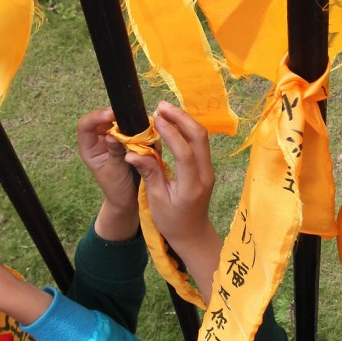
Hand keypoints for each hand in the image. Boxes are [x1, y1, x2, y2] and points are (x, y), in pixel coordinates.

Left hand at [77, 108, 139, 238]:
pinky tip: (143, 128)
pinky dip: (134, 127)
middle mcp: (98, 141)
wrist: (128, 198)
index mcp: (89, 148)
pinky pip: (127, 128)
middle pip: (101, 119)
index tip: (112, 115)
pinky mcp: (123, 141)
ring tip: (138, 122)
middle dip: (114, 115)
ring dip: (126, 120)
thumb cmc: (117, 188)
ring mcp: (111, 140)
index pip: (85, 126)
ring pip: (115, 121)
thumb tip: (113, 134)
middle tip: (129, 115)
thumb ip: (114, 153)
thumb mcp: (115, 171)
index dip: (96, 117)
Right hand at [126, 101, 215, 249]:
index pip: (185, 154)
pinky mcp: (206, 166)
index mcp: (191, 186)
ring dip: (184, 120)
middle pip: (200, 138)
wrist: (193, 233)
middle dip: (181, 118)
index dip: (172, 134)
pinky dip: (187, 129)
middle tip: (160, 106)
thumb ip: (149, 173)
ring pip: (202, 137)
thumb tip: (133, 153)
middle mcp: (205, 175)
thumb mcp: (156, 200)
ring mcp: (208, 170)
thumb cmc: (172, 221)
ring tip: (164, 110)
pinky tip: (173, 122)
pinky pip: (200, 142)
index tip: (156, 120)